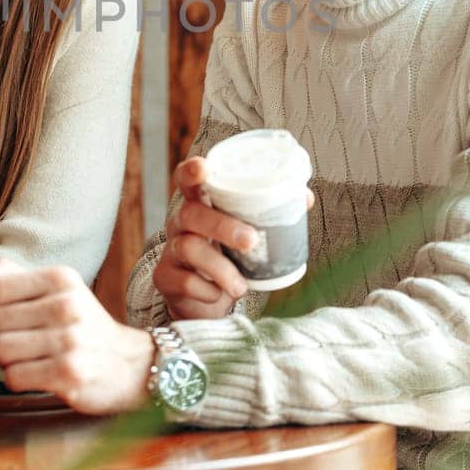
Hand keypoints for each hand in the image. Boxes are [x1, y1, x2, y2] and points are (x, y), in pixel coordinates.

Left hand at [0, 263, 155, 415]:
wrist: (128, 365)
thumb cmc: (82, 328)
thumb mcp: (54, 293)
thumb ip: (11, 280)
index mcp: (59, 278)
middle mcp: (67, 304)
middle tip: (7, 346)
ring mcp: (71, 339)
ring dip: (3, 361)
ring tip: (25, 359)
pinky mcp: (71, 372)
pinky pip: (14, 377)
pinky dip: (16, 379)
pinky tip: (35, 375)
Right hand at [152, 157, 254, 319]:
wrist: (204, 301)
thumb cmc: (228, 256)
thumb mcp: (246, 232)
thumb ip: (270, 213)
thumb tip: (303, 198)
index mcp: (200, 204)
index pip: (187, 179)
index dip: (192, 171)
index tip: (204, 168)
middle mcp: (180, 223)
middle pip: (191, 213)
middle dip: (222, 226)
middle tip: (251, 242)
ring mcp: (171, 250)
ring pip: (189, 248)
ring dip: (221, 268)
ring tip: (241, 286)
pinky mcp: (166, 278)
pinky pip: (185, 281)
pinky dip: (208, 291)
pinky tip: (218, 295)